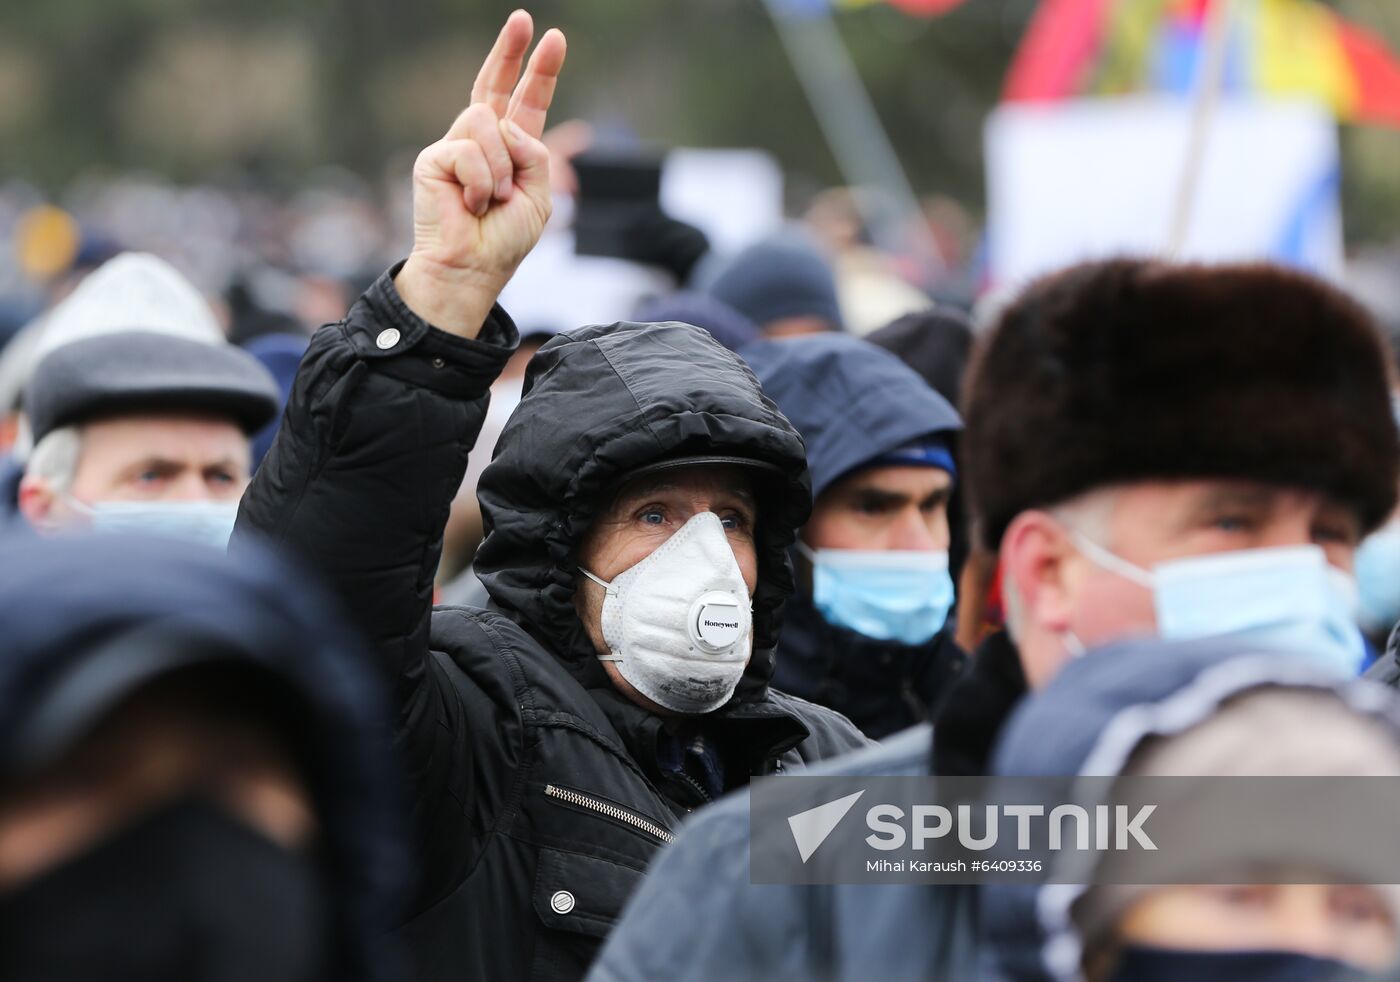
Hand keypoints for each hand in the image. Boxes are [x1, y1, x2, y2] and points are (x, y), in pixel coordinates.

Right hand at [395, 10, 566, 336]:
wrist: (472, 268)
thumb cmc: (503, 241)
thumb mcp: (539, 196)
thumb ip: (535, 154)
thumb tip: (505, 123)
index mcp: (510, 150)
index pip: (525, 102)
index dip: (539, 72)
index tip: (552, 39)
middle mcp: (481, 142)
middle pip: (495, 86)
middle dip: (511, 52)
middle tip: (524, 20)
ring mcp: (455, 146)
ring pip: (489, 123)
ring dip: (501, 167)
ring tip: (492, 200)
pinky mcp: (434, 157)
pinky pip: (470, 149)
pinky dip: (482, 181)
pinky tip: (472, 204)